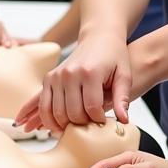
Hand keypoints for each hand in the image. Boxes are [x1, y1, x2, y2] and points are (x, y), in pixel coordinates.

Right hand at [14, 31, 130, 132]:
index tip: (104, 120)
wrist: (99, 38)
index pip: (92, 108)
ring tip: (75, 129)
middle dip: (82, 124)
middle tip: (91, 125)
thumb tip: (123, 120)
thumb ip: (123, 98)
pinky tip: (52, 127)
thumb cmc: (114, 56)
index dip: (99, 119)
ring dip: (64, 125)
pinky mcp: (48, 78)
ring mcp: (56, 76)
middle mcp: (69, 73)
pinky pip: (43, 104)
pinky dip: (45, 118)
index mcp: (89, 72)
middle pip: (72, 112)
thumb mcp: (124, 75)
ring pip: (55, 112)